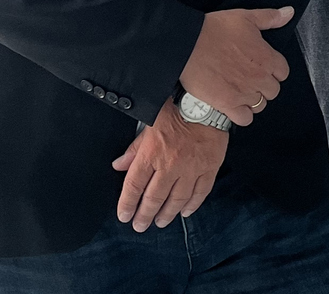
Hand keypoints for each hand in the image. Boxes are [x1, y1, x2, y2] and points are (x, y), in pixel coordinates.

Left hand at [113, 98, 226, 230]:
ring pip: (177, 199)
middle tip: (140, 225)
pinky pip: (200, 192)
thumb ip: (134, 149)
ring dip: (167, 214)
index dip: (127, 204)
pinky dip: (192, 205)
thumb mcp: (148, 124)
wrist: (206, 103)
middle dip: (145, 215)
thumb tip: (119, 166)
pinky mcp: (209, 168)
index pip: (134, 185)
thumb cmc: (176, 110)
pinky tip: (185, 211)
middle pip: (154, 198)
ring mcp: (191, 168)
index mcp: (152, 153)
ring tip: (160, 222)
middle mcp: (170, 164)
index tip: (124, 216)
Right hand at [178, 7, 291, 125]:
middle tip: (250, 76)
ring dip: (253, 99)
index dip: (273, 69)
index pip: (283, 72)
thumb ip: (270, 17)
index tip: (263, 65)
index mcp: (267, 58)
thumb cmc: (215, 29)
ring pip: (260, 105)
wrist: (188, 44)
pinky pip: (245, 118)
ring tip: (241, 89)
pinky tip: (234, 103)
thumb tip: (289, 12)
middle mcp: (259, 78)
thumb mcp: (246, 17)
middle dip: (264, 84)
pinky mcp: (227, 104)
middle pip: (273, 90)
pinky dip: (242, 114)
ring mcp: (244, 93)